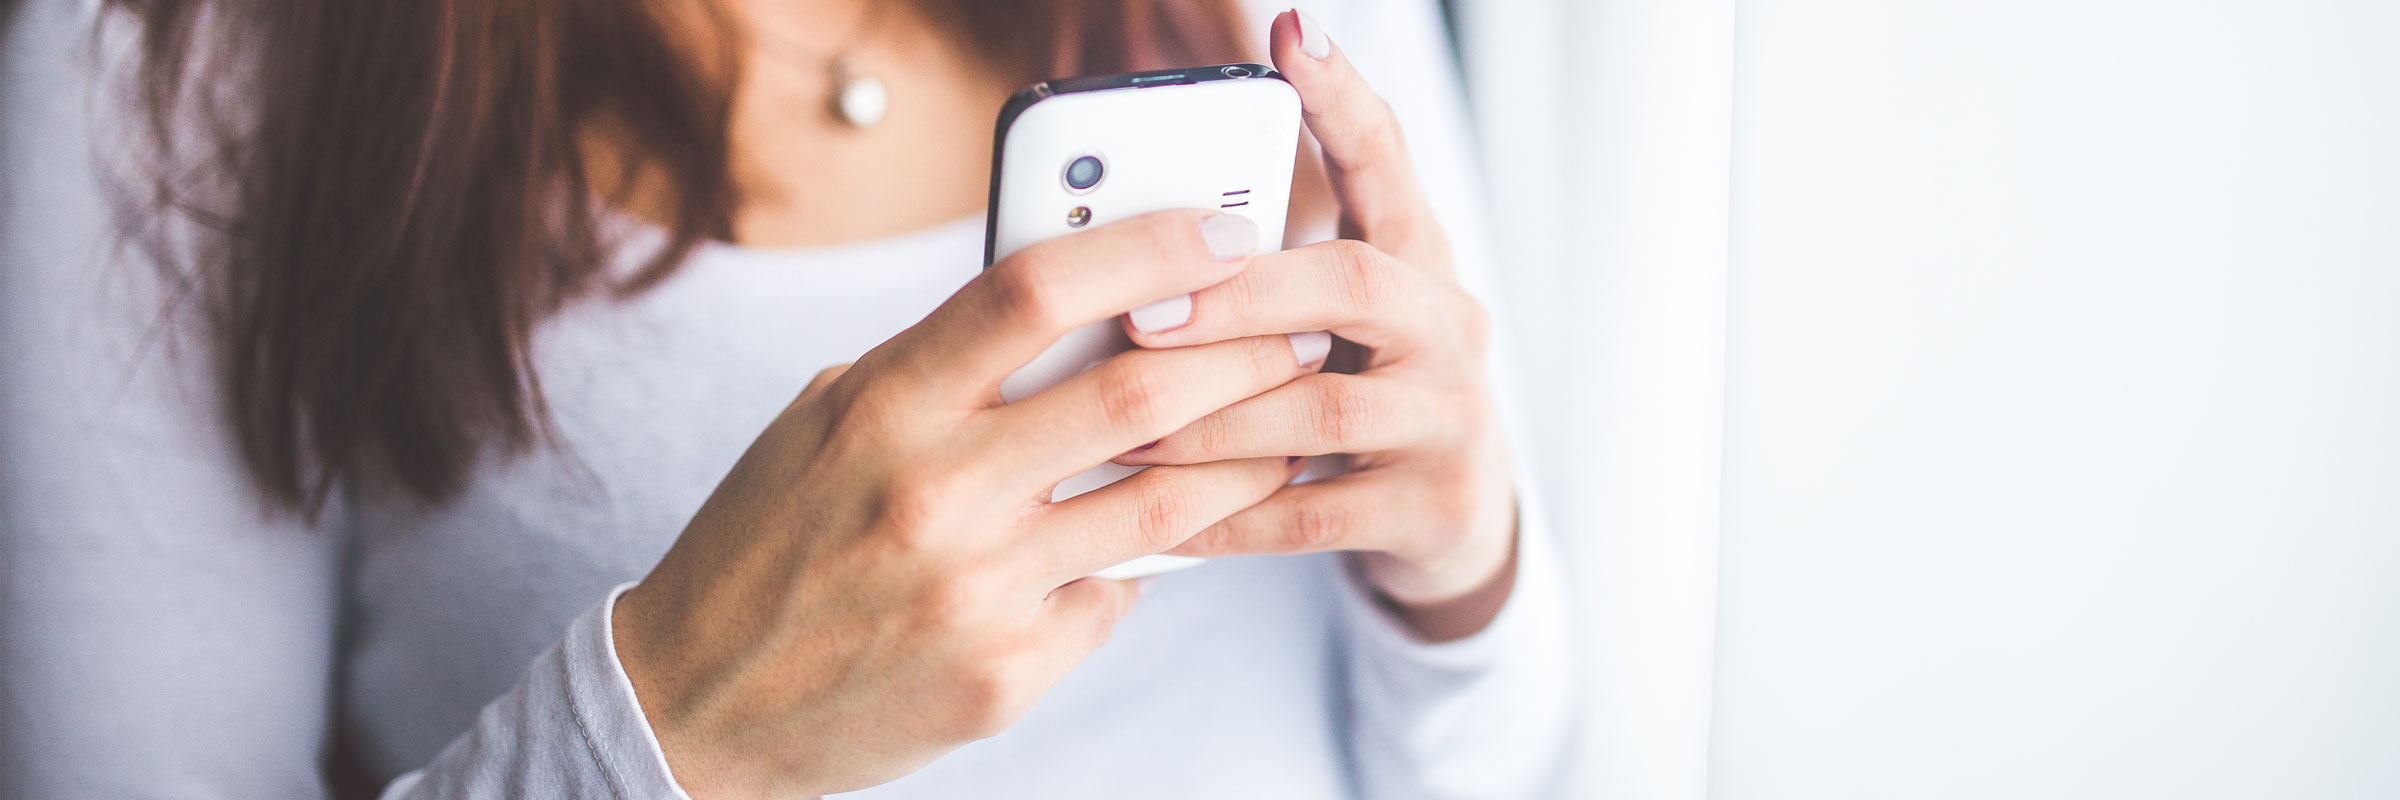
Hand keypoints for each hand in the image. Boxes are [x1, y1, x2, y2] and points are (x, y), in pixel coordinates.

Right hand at [612, 210, 1317, 796]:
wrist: (700, 704)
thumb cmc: (770, 540)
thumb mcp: (828, 421)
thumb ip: (942, 366)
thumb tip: (1081, 310)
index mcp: (883, 405)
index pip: (1035, 291)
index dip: (1147, 246)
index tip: (1223, 229)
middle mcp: (934, 492)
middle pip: (1135, 392)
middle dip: (1245, 350)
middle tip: (1301, 328)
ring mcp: (976, 591)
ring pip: (1161, 506)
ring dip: (1245, 458)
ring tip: (1288, 426)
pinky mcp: (1005, 674)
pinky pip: (1114, 597)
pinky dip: (1142, 564)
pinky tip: (1161, 543)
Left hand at [1113, 10, 1518, 641]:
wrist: (1454, 522)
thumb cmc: (1360, 394)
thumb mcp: (1334, 322)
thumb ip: (1265, 273)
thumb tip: (1128, 232)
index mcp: (1417, 259)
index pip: (1386, 161)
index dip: (1342, 99)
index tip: (1291, 32)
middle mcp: (1449, 325)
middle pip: (1354, 281)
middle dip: (1241, 296)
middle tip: (1141, 313)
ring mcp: (1451, 418)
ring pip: (1324, 408)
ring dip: (1214, 419)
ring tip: (1124, 427)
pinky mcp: (1434, 506)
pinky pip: (1313, 513)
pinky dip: (1229, 516)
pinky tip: (1162, 523)